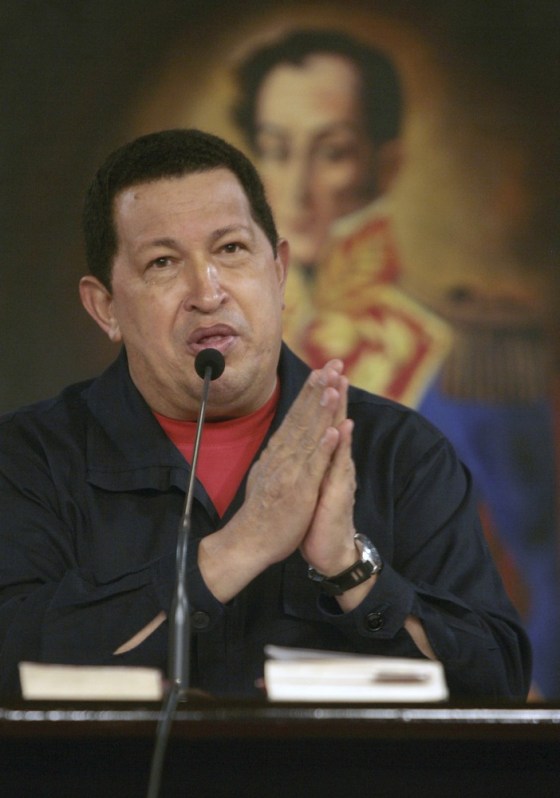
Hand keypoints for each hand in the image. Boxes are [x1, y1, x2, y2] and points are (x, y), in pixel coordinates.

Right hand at [198, 360, 348, 601]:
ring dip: (321, 408)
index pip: (296, 415)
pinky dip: (323, 447)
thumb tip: (281, 440)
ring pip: (308, 434)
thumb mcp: (266, 474)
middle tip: (333, 364)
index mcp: (278, 452)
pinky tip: (334, 430)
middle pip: (303, 416)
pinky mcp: (298, 490)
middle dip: (319, 388)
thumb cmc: (261, 513)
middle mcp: (283, 455)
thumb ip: (276, 456)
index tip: (322, 371)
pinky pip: (313, 465)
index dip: (310, 392)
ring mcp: (290, 471)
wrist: (247, 541)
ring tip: (333, 385)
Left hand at [300, 373, 357, 575]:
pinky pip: (339, 467)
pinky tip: (342, 429)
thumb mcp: (310, 483)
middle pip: (334, 422)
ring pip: (339, 439)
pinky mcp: (337, 494)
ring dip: (338, 411)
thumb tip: (305, 440)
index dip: (323, 396)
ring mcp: (338, 477)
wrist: (329, 552)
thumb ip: (312, 460)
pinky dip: (340, 448)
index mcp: (324, 459)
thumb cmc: (316, 517)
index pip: (324, 421)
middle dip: (335, 393)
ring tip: (340, 385)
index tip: (322, 369)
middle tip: (336, 364)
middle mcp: (335, 464)